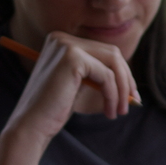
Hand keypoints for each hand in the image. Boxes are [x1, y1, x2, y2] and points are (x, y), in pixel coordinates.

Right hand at [3, 32, 138, 141]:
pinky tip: (109, 111)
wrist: (31, 126)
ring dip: (122, 88)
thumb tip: (133, 87)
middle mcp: (61, 38)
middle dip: (126, 79)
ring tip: (120, 110)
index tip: (130, 95)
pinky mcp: (72, 58)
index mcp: (61, 42)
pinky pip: (106, 75)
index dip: (122, 73)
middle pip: (112, 52)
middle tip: (132, 103)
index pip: (103, 51)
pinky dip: (113, 95)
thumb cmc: (55, 111)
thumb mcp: (82, 89)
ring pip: (113, 62)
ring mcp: (66, 45)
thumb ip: (103, 79)